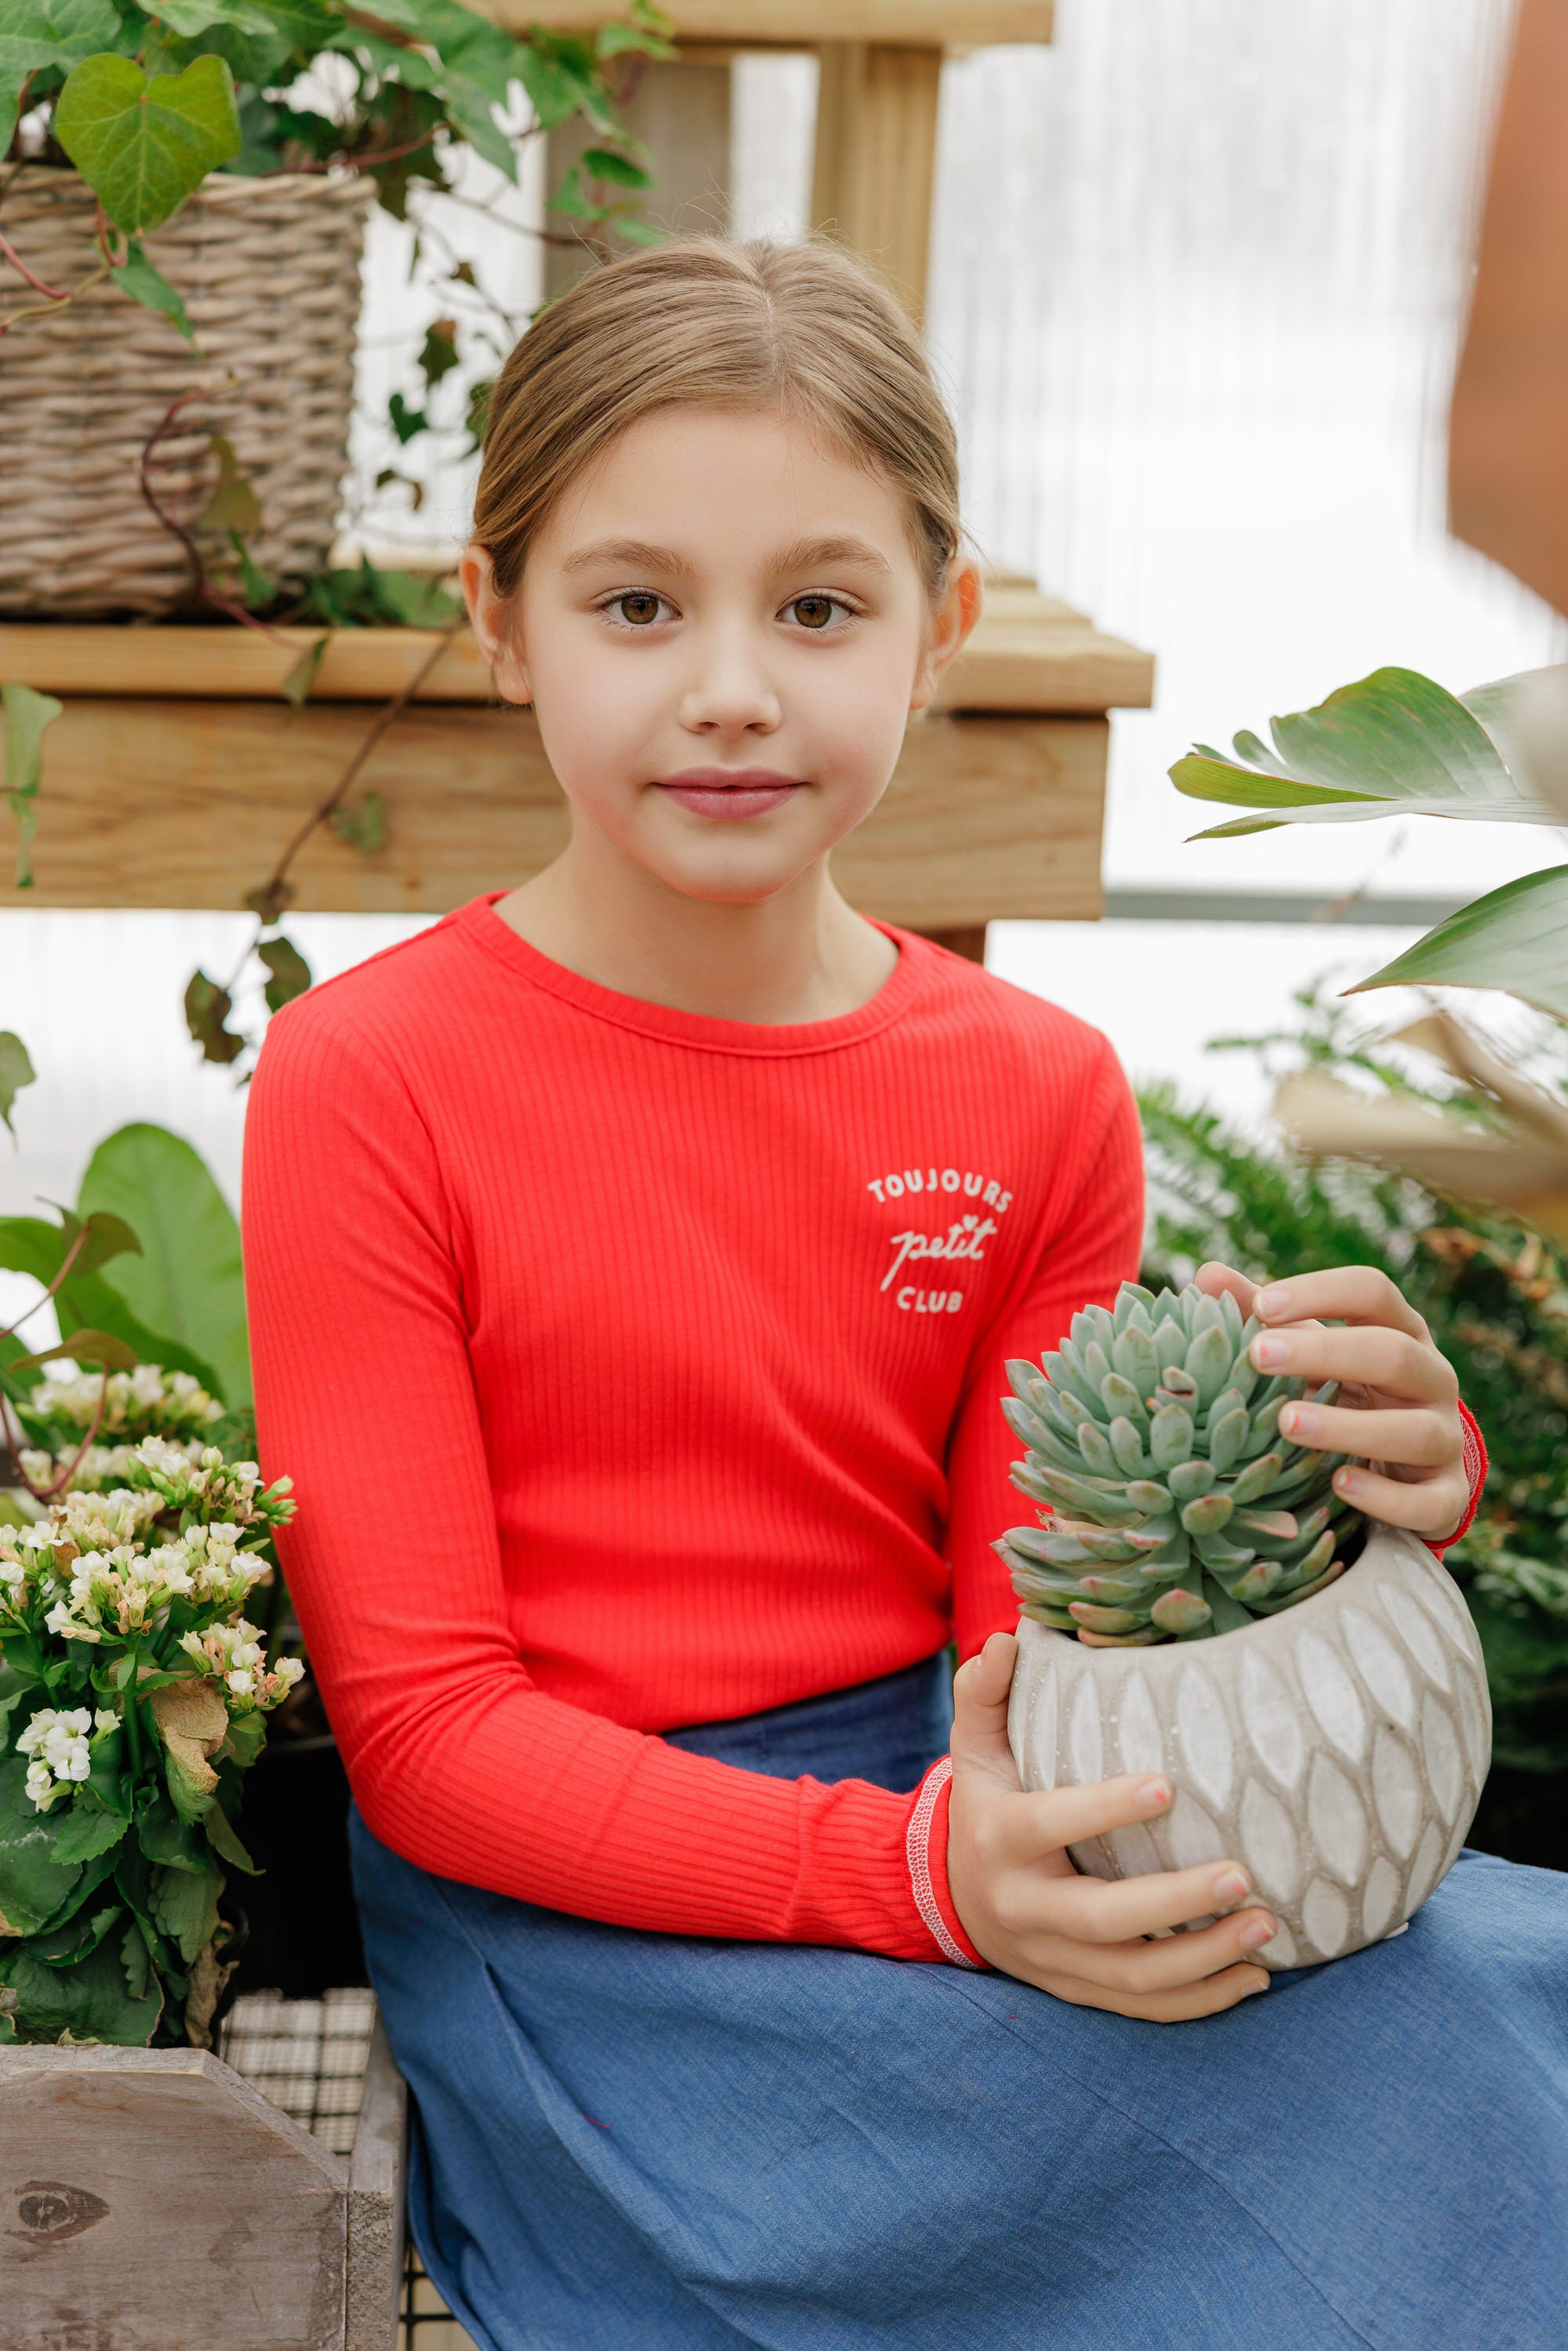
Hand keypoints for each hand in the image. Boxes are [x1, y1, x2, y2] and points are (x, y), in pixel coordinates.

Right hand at [946, 1634, 1274, 2019]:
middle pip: (1102, 1919)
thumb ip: (985, 1692)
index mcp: (999, 1838)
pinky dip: (1200, 2000)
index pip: (1051, 1824)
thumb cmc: (982, 1804)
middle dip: (1175, 1903)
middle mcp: (1023, 1907)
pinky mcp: (1075, 1989)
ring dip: (1203, 1959)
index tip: (1168, 1785)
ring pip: (1130, 1975)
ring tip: (1266, 1926)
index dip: (1104, 1809)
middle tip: (1242, 1874)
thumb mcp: (973, 1749)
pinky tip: (1254, 1977)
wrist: (942, 1899)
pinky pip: (1141, 2008)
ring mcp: (1051, 1958)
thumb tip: (1009, 1639)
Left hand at [1195, 1260, 1467, 1543]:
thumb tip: (1207, 1274)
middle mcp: (1432, 1379)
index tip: (1264, 1306)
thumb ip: (1264, 1317)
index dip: (1320, 1293)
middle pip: (1394, 1353)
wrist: (1409, 1468)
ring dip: (1349, 1427)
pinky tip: (1338, 1485)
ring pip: (1415, 1430)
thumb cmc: (1347, 1393)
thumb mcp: (1313, 1353)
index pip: (1372, 1292)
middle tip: (1259, 1356)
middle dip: (1327, 1353)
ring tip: (1287, 1424)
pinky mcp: (1447, 1496)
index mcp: (1399, 1331)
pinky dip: (1385, 1497)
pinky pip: (1427, 1501)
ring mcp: (1446, 1439)